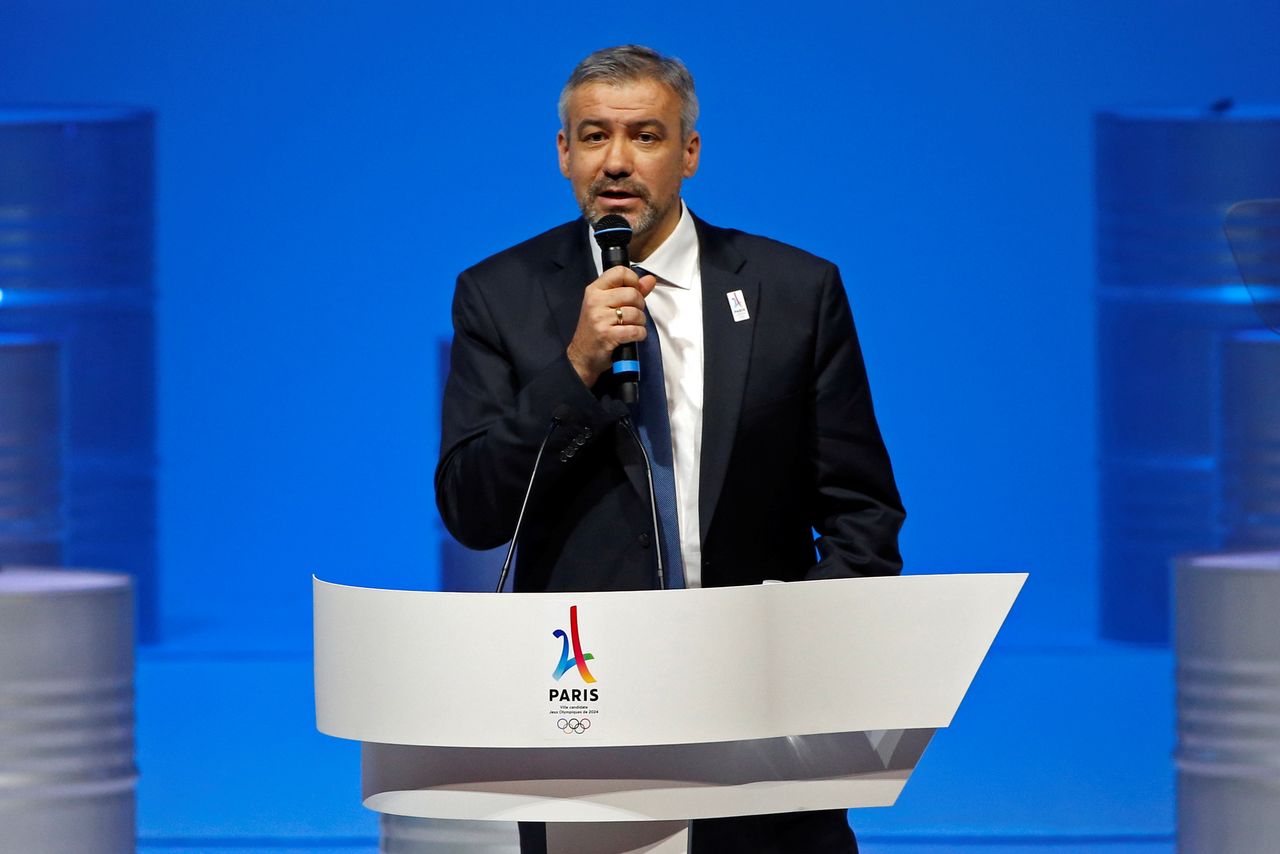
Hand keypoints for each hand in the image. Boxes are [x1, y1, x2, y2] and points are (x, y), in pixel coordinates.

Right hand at [566, 266, 657, 386]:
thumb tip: (650, 280)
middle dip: (640, 305)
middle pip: (632, 293)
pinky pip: (635, 330)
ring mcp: (600, 318)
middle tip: (633, 314)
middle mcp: (595, 301)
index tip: (634, 291)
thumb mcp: (608, 306)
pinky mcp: (607, 335)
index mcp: (594, 290)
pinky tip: (633, 336)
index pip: (620, 272)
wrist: (582, 356)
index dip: (633, 280)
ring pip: (636, 312)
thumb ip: (631, 290)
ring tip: (632, 326)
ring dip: (640, 322)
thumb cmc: (596, 330)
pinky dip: (639, 334)